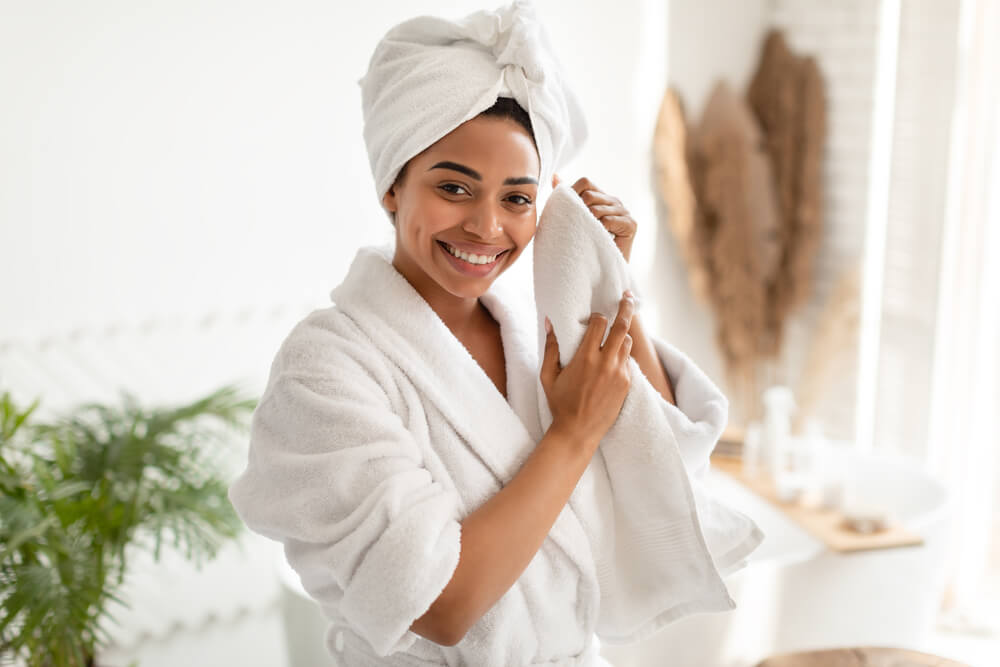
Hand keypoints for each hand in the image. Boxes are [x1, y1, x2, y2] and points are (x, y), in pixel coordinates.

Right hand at [539, 291, 636, 451]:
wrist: (578, 432)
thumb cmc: (560, 403)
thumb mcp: (548, 376)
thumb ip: (551, 347)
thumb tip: (549, 322)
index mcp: (585, 358)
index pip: (600, 323)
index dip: (598, 316)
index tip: (595, 317)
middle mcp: (606, 363)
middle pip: (622, 326)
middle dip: (626, 308)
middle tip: (628, 296)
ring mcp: (619, 373)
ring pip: (628, 343)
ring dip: (622, 335)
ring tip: (617, 332)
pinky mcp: (627, 384)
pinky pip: (628, 361)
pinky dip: (622, 355)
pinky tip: (613, 358)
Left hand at [556, 176, 636, 262]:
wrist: (598, 272)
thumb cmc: (582, 245)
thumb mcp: (571, 218)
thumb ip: (565, 197)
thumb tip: (554, 175)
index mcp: (602, 197)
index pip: (585, 182)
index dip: (572, 193)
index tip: (566, 212)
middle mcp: (615, 201)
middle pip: (589, 194)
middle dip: (577, 211)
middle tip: (576, 228)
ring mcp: (625, 211)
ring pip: (596, 208)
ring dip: (586, 224)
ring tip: (586, 237)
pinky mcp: (631, 224)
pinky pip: (608, 220)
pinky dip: (599, 231)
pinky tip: (598, 240)